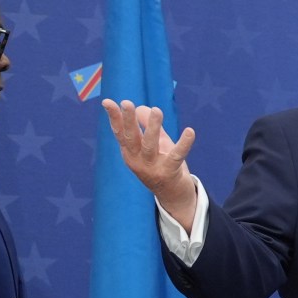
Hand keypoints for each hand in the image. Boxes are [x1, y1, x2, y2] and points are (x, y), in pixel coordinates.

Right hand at [101, 98, 200, 229]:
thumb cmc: (162, 165)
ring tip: (157, 110)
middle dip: (128, 120)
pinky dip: (184, 144)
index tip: (107, 102)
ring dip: (153, 128)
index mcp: (130, 153)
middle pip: (131, 138)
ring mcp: (152, 168)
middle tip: (127, 103)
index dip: (113, 117)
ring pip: (150, 145)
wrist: (173, 196)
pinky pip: (176, 156)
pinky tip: (190, 131)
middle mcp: (137, 161)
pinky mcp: (169, 173)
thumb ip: (148, 126)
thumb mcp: (154, 144)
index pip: (119, 133)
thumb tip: (141, 107)